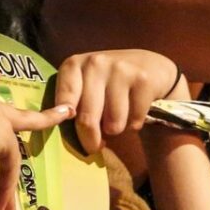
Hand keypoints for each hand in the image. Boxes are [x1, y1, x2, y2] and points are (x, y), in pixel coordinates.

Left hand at [50, 49, 186, 157]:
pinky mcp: (143, 80)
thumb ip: (71, 102)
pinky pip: (134, 120)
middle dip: (91, 140)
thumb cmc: (109, 82)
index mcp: (73, 65)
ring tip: (117, 118)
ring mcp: (120, 69)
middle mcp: (95, 63)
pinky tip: (135, 111)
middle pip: (87, 118)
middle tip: (94, 146)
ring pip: (113, 123)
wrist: (151, 66)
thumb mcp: (85, 84)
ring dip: (116, 129)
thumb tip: (58, 127)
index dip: (64, 120)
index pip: (63, 101)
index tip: (71, 129)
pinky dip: (134, 124)